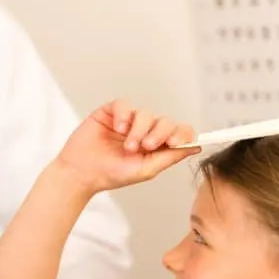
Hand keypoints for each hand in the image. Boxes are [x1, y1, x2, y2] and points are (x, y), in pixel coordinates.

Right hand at [56, 99, 200, 192]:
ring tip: (128, 145)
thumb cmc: (112, 174)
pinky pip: (124, 105)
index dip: (182, 133)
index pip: (178, 132)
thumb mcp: (146, 169)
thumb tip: (195, 147)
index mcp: (156, 145)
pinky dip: (124, 116)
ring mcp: (128, 121)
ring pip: (145, 113)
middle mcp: (144, 130)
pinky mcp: (111, 112)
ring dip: (139, 130)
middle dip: (159, 133)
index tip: (177, 142)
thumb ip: (170, 156)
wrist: (82, 173)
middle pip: (164, 121)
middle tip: (146, 147)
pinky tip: (118, 129)